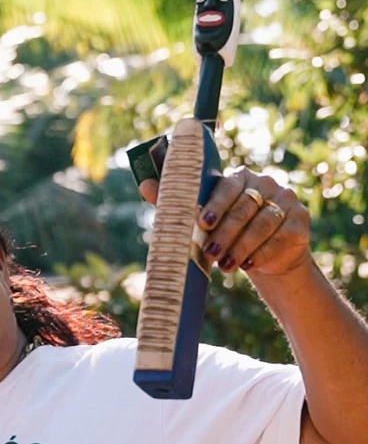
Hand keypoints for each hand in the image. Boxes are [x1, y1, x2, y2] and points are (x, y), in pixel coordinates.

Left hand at [140, 145, 310, 275]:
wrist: (265, 256)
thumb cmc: (225, 231)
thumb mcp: (201, 218)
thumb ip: (177, 201)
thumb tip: (144, 185)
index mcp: (240, 177)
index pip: (226, 187)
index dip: (213, 206)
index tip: (200, 224)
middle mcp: (267, 183)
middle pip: (244, 209)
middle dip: (224, 234)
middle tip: (209, 254)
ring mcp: (287, 201)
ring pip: (262, 225)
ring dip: (241, 247)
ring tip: (224, 266)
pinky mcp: (300, 222)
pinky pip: (280, 238)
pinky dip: (262, 253)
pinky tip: (248, 264)